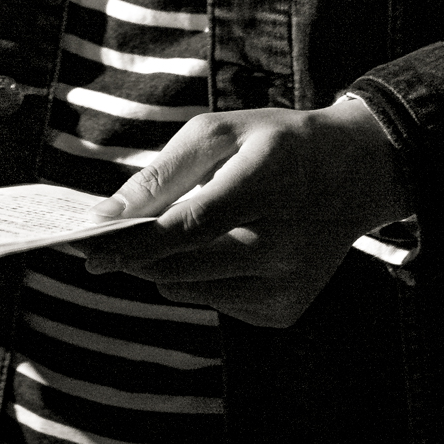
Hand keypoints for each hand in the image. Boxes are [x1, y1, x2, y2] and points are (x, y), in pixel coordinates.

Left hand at [82, 98, 411, 328]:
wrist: (354, 174)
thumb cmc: (274, 144)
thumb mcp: (220, 133)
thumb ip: (164, 173)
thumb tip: (108, 214)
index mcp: (268, 183)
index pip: (193, 224)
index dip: (136, 241)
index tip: (89, 250)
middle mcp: (285, 243)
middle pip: (185, 265)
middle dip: (135, 256)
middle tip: (103, 244)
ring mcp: (288, 283)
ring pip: (191, 289)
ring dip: (165, 265)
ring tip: (175, 232)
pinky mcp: (286, 310)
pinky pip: (214, 301)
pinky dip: (199, 278)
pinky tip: (221, 248)